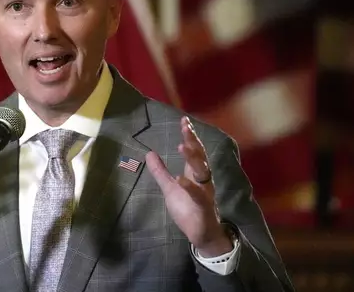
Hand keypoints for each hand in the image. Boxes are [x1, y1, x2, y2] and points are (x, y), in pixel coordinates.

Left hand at [145, 116, 231, 256]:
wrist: (201, 233)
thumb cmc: (187, 208)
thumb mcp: (169, 188)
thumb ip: (160, 171)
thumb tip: (148, 153)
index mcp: (194, 174)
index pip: (193, 150)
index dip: (189, 136)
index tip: (184, 121)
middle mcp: (202, 179)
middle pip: (199, 156)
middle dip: (193, 141)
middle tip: (186, 127)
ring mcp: (204, 192)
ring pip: (201, 172)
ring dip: (192, 158)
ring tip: (181, 146)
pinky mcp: (203, 206)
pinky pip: (197, 195)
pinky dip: (189, 186)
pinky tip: (180, 178)